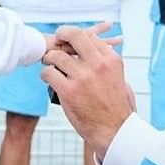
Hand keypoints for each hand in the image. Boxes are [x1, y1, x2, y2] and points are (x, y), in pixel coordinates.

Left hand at [41, 26, 134, 158]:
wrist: (114, 131)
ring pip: (57, 56)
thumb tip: (98, 47)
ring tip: (48, 62)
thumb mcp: (119, 78)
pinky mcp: (69, 91)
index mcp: (112, 60)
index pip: (89, 36)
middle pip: (75, 36)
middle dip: (62, 34)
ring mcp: (83, 77)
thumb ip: (107, 62)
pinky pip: (49, 73)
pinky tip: (47, 77)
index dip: (75, 35)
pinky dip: (45, 74)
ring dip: (50, 58)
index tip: (68, 38)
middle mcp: (98, 65)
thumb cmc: (114, 106)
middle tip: (55, 39)